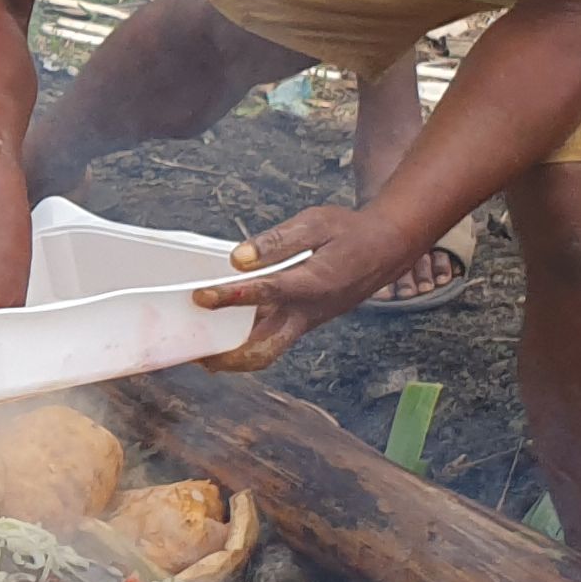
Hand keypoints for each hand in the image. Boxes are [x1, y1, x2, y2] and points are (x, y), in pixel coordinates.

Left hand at [193, 205, 407, 370]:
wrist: (387, 249)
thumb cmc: (350, 232)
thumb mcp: (316, 223)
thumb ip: (277, 241)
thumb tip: (239, 260)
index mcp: (313, 283)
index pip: (266, 293)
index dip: (231, 295)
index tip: (200, 295)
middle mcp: (307, 312)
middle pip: (265, 350)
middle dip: (228, 358)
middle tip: (194, 353)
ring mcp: (305, 322)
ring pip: (266, 351)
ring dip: (233, 357)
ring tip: (197, 351)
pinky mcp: (302, 322)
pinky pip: (270, 340)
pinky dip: (244, 343)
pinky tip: (219, 334)